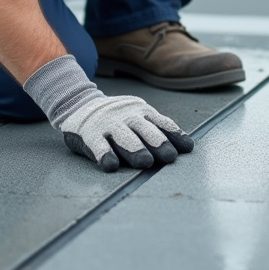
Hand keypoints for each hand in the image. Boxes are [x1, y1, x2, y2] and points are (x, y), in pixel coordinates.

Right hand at [57, 94, 193, 172]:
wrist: (80, 104)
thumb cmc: (118, 118)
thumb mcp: (139, 116)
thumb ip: (158, 129)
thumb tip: (188, 147)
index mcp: (143, 112)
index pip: (163, 123)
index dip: (175, 135)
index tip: (187, 148)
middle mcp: (127, 117)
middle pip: (145, 130)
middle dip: (158, 143)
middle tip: (169, 157)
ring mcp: (108, 124)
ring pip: (124, 137)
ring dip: (135, 149)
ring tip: (145, 162)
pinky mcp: (89, 133)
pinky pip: (98, 145)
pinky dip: (104, 154)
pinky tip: (110, 165)